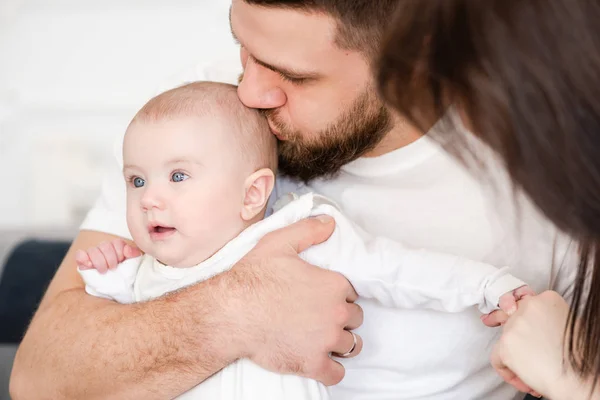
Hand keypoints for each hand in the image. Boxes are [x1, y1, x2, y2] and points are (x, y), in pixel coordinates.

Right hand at [75, 238, 141, 273]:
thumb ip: (133, 254)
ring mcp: (93, 254)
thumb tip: (127, 249)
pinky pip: (80, 254)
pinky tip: (90, 265)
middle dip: (110, 259)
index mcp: (117, 246)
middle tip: (113, 268)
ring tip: (104, 271)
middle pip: (105, 245)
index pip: (117, 242)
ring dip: (99, 262)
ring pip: (93, 250)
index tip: (121, 261)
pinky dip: (83, 258)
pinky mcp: (83, 261)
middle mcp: (104, 248)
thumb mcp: (133, 263)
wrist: (116, 287)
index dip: (119, 252)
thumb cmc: (124, 274)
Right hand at [228, 215, 363, 385]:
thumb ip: (309, 231)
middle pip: (355, 318)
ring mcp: (325, 341)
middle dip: (342, 317)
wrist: (232, 314)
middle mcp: (336, 313)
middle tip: (322, 317)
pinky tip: (322, 363)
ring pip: (352, 345)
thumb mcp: (279, 243)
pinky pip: (336, 374)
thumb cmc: (253, 278)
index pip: (351, 292)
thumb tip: (330, 222)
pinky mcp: (312, 364)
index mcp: (333, 285)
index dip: (339, 294)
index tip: (325, 296)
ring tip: (326, 340)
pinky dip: (332, 370)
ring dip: (342, 343)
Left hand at [490, 291, 582, 398]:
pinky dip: (506, 370)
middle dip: (500, 318)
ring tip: (529, 369)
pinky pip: (496, 358)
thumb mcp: (568, 324)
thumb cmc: (578, 355)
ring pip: (503, 337)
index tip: (515, 316)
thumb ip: (547, 318)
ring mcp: (515, 325)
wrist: (578, 376)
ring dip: (513, 353)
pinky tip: (521, 379)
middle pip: (509, 313)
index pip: (526, 301)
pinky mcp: (505, 344)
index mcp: (547, 299)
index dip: (521, 312)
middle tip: (489, 320)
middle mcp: (528, 306)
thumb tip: (534, 325)